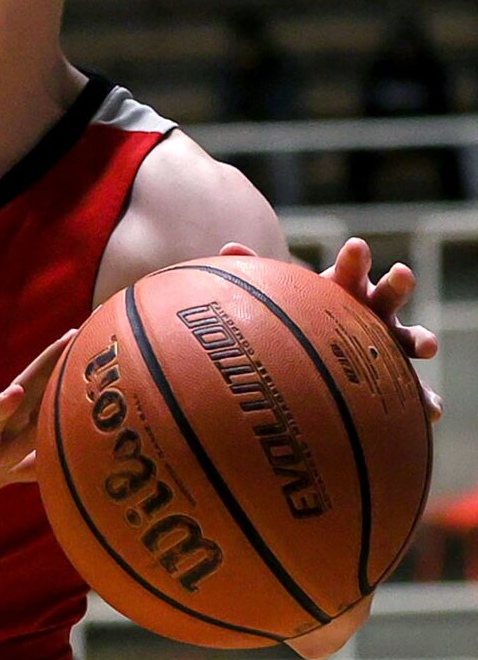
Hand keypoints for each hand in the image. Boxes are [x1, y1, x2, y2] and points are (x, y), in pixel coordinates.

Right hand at [0, 332, 71, 519]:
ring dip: (35, 385)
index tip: (87, 344)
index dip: (58, 373)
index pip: (34, 397)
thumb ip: (21, 467)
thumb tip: (56, 461)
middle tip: (76, 333)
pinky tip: (10, 399)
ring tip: (58, 353)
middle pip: (26, 392)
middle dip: (51, 364)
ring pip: (10, 414)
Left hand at [222, 239, 442, 419]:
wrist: (318, 343)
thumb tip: (228, 250)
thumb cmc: (300, 314)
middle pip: (388, 295)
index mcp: (346, 289)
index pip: (351, 269)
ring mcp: (388, 342)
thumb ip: (257, 273)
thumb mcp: (283, 295)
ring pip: (410, 338)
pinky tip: (431, 412)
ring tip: (428, 346)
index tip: (354, 246)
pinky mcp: (396, 376)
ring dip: (421, 337)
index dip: (355, 258)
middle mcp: (373, 311)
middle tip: (401, 273)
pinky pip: (413, 390)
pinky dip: (424, 399)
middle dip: (396, 284)